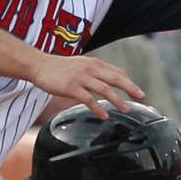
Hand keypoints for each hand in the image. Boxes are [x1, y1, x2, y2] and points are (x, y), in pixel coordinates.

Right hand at [26, 55, 143, 118]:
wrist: (39, 66)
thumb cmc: (59, 68)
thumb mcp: (80, 65)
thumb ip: (94, 71)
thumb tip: (107, 81)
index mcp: (94, 63)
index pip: (117, 72)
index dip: (129, 82)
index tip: (137, 92)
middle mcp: (90, 69)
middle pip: (116, 78)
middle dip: (130, 88)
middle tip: (142, 97)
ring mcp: (81, 78)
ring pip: (105, 89)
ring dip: (117, 100)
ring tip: (126, 109)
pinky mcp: (71, 87)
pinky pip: (88, 99)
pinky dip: (98, 108)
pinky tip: (104, 116)